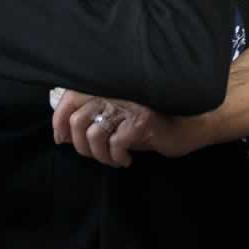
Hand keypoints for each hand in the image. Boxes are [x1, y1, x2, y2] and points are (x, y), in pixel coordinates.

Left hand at [50, 88, 191, 166]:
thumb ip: (94, 119)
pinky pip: (115, 143)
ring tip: (112, 159)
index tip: (61, 139)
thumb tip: (63, 134)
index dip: (58, 120)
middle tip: (94, 155)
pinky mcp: (142, 120)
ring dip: (99, 155)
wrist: (189, 127)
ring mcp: (130, 106)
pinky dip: (117, 157)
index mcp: (109, 88)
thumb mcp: (119, 120)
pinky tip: (126, 160)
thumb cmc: (152, 125)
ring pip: (94, 134)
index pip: (71, 97)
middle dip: (80, 146)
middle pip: (78, 120)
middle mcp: (117, 92)